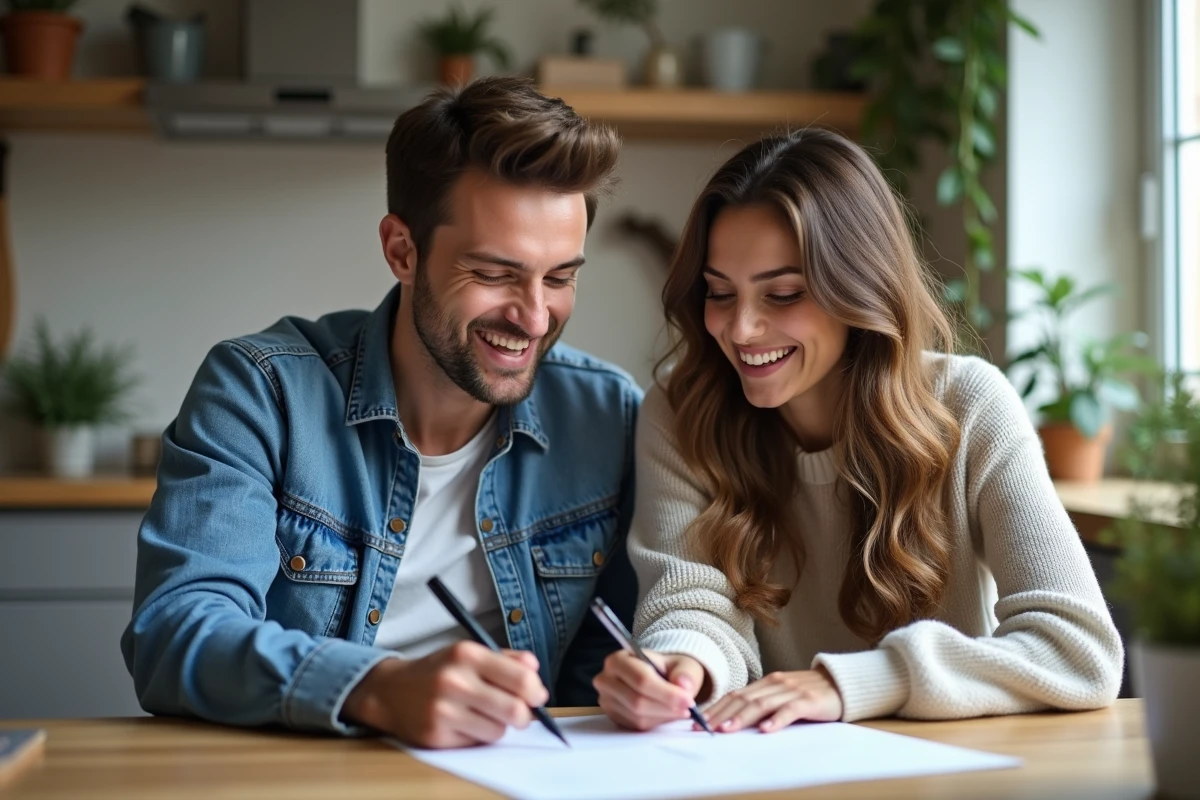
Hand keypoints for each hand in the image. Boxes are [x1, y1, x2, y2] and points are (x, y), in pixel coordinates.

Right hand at [340, 641, 548, 748]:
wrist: (390, 691)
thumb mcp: (468, 653)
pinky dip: (478, 736)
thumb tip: (535, 668)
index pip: (520, 678)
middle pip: (515, 710)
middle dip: (524, 715)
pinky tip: (464, 723)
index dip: (535, 691)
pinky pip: (477, 743)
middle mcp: (455, 681)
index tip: (536, 696)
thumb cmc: (439, 671)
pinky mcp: (436, 736)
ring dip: (498, 726)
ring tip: (484, 715)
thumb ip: (505, 659)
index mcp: (468, 654)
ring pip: (498, 731)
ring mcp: (444, 710)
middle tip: (519, 713)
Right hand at [593, 649, 708, 730]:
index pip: (641, 679)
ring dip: (663, 716)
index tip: (688, 700)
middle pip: (637, 701)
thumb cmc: (667, 668)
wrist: (657, 676)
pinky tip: (666, 714)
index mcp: (618, 660)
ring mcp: (607, 700)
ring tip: (680, 711)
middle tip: (688, 709)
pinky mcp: (613, 717)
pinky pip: (636, 726)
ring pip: (637, 717)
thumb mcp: (682, 664)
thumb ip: (685, 673)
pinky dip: (655, 722)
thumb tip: (683, 685)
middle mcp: (606, 680)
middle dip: (666, 707)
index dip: (666, 693)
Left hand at [704, 666, 842, 732]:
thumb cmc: (808, 693)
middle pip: (743, 699)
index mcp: (766, 683)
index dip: (715, 708)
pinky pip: (790, 710)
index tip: (698, 721)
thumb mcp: (781, 695)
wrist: (841, 683)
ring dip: (741, 718)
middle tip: (704, 728)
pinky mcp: (808, 701)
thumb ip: (761, 703)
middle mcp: (775, 684)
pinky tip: (765, 730)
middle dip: (721, 714)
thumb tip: (732, 718)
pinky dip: (776, 720)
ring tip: (726, 730)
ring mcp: (791, 691)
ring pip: (761, 704)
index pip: (735, 695)